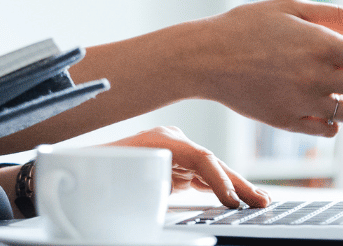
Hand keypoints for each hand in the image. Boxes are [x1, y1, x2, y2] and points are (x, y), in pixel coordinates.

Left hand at [104, 126, 269, 208]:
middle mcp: (172, 142)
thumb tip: (173, 195)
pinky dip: (219, 188)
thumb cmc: (100, 175)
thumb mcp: (128, 181)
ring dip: (234, 188)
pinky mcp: (175, 167)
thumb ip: (154, 188)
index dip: (219, 180)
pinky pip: (202, 177)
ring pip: (211, 171)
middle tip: (262, 201)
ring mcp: (175, 153)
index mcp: (162, 140)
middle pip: (212, 163)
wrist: (80, 170)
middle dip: (238, 184)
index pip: (202, 157)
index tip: (232, 202)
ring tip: (259, 202)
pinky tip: (235, 199)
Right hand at [192, 0, 342, 136]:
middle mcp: (317, 77)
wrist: (204, 58)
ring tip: (333, 81)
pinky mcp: (289, 123)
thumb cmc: (245, 26)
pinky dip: (332, 117)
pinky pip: (328, 129)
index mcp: (321, 45)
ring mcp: (303, 103)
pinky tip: (315, 99)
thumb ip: (337, 16)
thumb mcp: (290, 5)